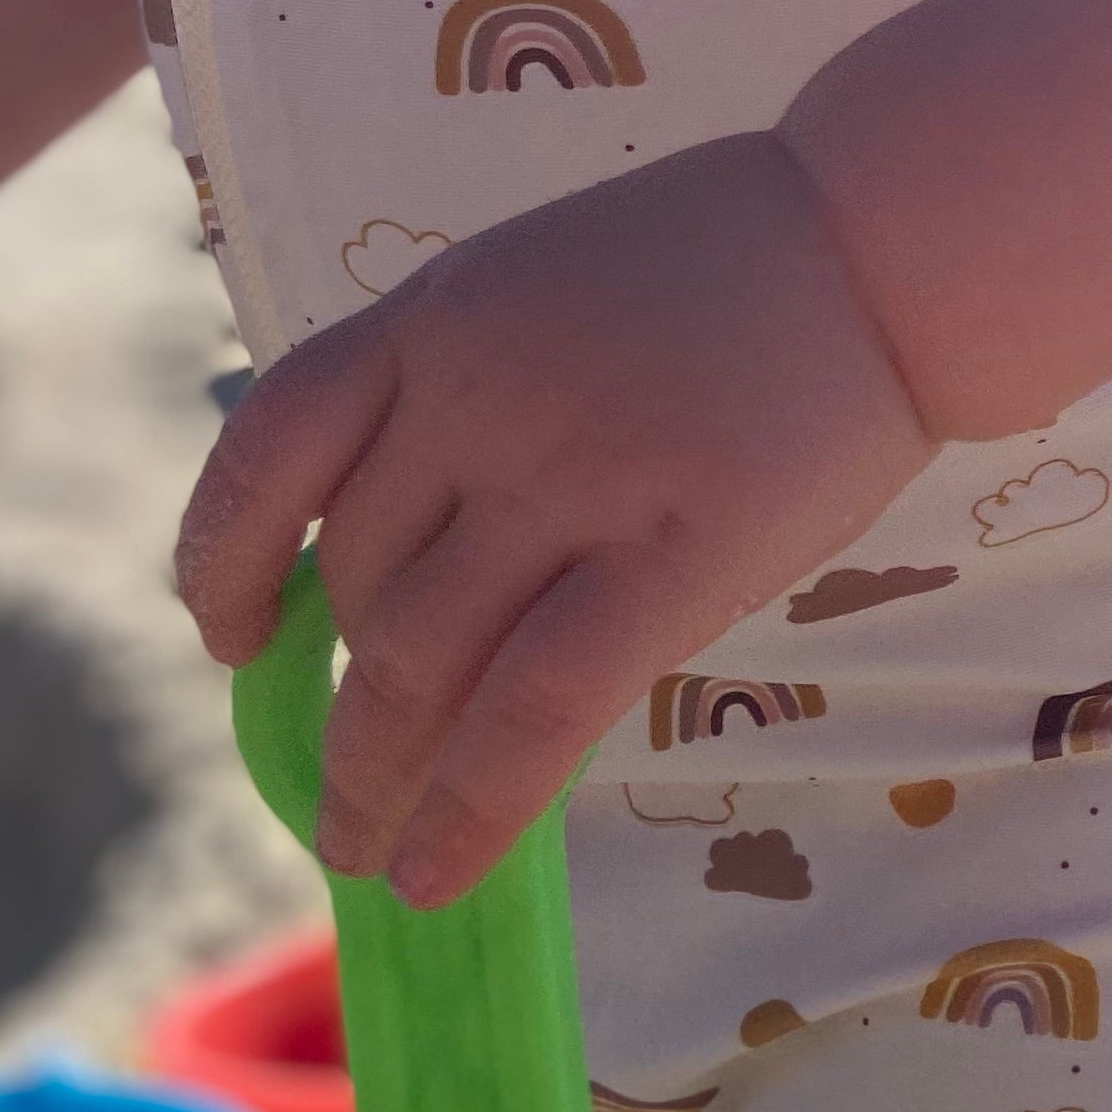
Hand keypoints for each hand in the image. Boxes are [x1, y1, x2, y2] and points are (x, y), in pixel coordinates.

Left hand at [175, 131, 933, 904]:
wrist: (889, 240)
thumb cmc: (742, 264)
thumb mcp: (553, 285)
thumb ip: (474, 390)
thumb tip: (411, 559)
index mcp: (442, 315)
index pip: (273, 443)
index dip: (222, 555)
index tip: (233, 638)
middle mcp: (477, 394)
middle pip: (356, 577)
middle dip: (337, 701)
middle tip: (340, 790)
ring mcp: (570, 475)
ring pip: (419, 659)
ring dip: (374, 774)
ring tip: (367, 847)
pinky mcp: (669, 558)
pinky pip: (535, 708)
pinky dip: (469, 807)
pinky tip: (434, 871)